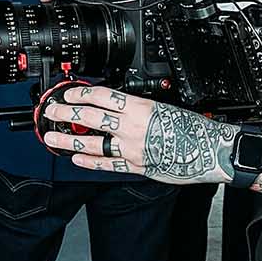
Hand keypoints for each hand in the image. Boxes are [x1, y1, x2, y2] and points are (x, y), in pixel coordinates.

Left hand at [41, 85, 235, 182]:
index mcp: (140, 107)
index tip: (68, 93)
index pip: (102, 96)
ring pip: (93, 144)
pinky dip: (90, 162)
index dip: (80, 93)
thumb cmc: (193, 127)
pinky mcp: (138, 167)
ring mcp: (133, 149)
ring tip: (52, 138)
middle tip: (51, 111)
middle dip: (66, 114)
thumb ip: (137, 107)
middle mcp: (133, 128)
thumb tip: (114, 106)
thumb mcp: (163, 106)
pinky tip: (77, 160)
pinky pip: (108, 165)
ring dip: (69, 141)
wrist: (210, 150)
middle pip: (91, 118)